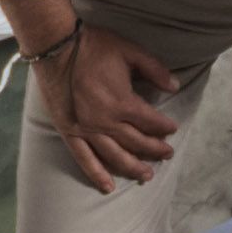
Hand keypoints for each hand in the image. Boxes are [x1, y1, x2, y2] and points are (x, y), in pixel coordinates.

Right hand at [36, 24, 182, 193]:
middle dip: (155, 149)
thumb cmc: (94, 46)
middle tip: (167, 154)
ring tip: (147, 175)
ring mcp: (87, 129)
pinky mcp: (69, 131)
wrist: (56, 46)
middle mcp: (107, 122)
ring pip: (115, 156)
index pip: (151, 122)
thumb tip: (175, 86)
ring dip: (133, 167)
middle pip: (137, 142)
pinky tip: (108, 186)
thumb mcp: (130, 51)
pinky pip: (84, 158)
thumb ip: (155, 69)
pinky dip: (97, 174)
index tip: (172, 128)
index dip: (164, 127)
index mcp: (123, 103)